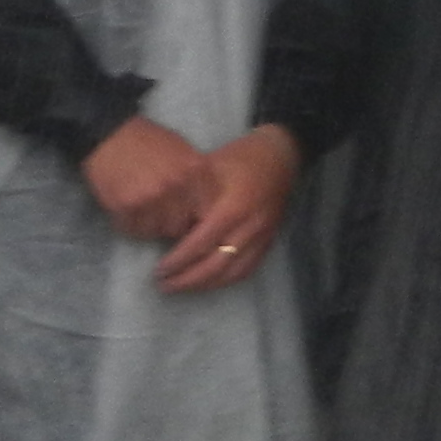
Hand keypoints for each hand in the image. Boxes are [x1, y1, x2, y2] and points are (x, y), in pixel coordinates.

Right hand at [81, 115, 212, 244]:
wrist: (110, 134)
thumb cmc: (150, 141)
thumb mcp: (183, 151)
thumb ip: (197, 178)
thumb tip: (208, 209)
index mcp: (195, 169)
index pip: (207, 210)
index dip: (197, 215)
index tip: (189, 214)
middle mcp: (175, 185)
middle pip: (181, 225)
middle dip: (173, 222)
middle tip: (163, 212)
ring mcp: (150, 198)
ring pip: (158, 230)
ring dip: (152, 225)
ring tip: (145, 208)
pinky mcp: (125, 207)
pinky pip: (135, 229)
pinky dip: (132, 223)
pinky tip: (130, 208)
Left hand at [158, 126, 299, 291]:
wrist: (281, 154)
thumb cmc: (240, 157)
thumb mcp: (208, 167)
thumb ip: (189, 195)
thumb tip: (162, 222)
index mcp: (233, 207)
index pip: (202, 243)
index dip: (179, 260)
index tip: (159, 269)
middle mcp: (250, 227)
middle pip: (217, 265)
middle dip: (188, 279)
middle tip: (164, 285)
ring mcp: (263, 237)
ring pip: (233, 273)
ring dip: (206, 284)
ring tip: (183, 287)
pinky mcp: (269, 241)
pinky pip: (248, 269)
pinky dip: (227, 280)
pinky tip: (210, 283)